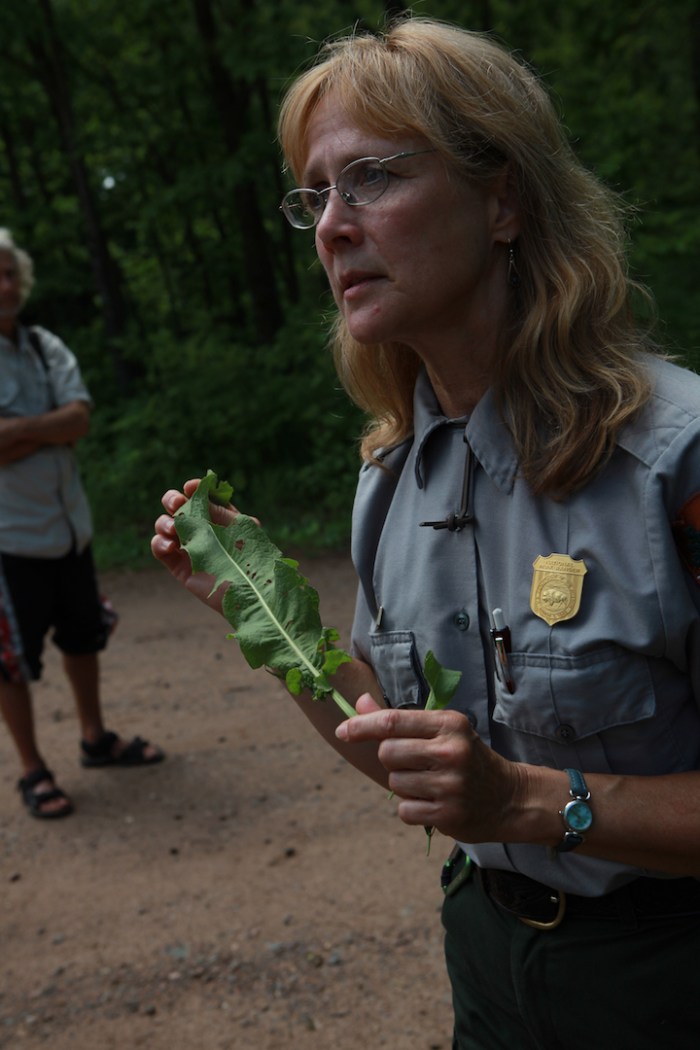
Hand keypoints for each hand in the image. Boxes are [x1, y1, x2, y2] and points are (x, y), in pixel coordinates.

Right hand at [151, 479, 242, 612]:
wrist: (249, 596)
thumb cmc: (253, 561)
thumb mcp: (241, 531)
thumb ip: (220, 512)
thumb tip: (196, 495)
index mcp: (220, 516)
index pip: (202, 495)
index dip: (194, 488)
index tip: (190, 487)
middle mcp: (201, 529)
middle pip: (176, 506)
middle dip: (172, 500)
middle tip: (177, 504)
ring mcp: (188, 546)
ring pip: (163, 525)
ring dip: (164, 522)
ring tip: (175, 530)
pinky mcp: (179, 566)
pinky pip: (159, 548)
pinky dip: (159, 543)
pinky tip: (170, 547)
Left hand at [336, 693, 523, 843]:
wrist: (508, 797)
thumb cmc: (467, 758)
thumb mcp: (441, 731)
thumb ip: (399, 720)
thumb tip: (360, 704)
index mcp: (449, 724)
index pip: (393, 721)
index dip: (362, 725)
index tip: (343, 731)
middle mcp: (451, 752)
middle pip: (388, 754)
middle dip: (392, 760)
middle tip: (414, 763)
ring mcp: (451, 785)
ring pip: (394, 783)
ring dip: (403, 786)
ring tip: (430, 784)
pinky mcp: (449, 815)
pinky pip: (404, 811)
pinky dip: (411, 809)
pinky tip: (433, 803)